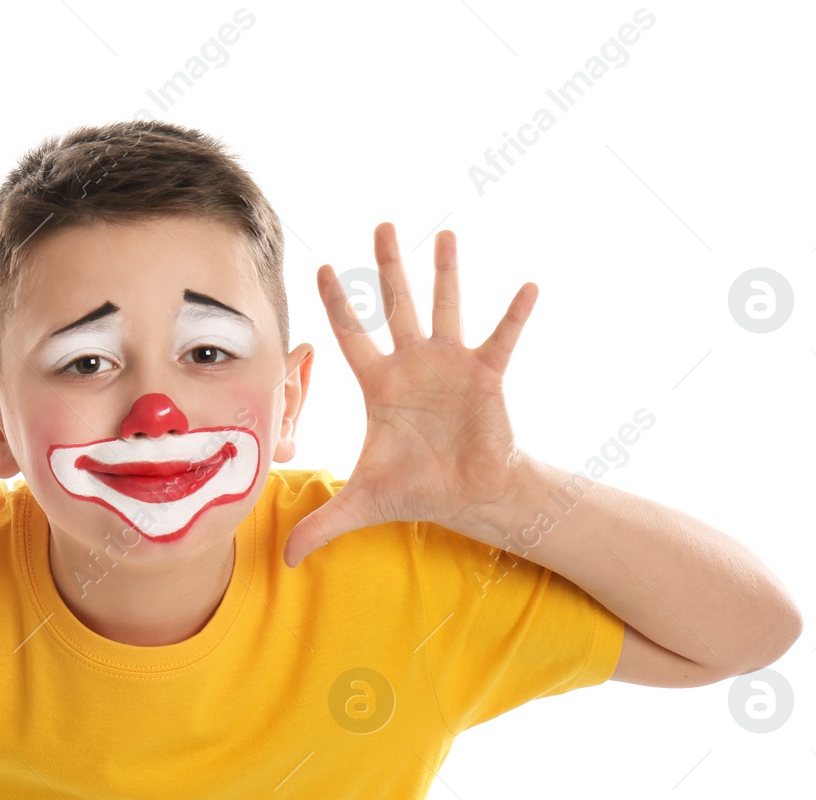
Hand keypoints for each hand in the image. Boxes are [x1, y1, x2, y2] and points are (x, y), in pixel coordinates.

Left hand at [283, 225, 533, 568]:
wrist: (469, 498)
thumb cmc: (417, 490)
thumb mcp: (363, 504)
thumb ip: (323, 522)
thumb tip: (286, 559)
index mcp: (379, 385)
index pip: (350, 335)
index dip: (336, 303)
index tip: (321, 265)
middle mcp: (413, 365)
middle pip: (396, 305)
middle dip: (387, 267)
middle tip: (382, 224)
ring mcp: (451, 365)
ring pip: (446, 308)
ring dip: (447, 273)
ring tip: (446, 233)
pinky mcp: (487, 375)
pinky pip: (502, 338)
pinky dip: (515, 313)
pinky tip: (529, 286)